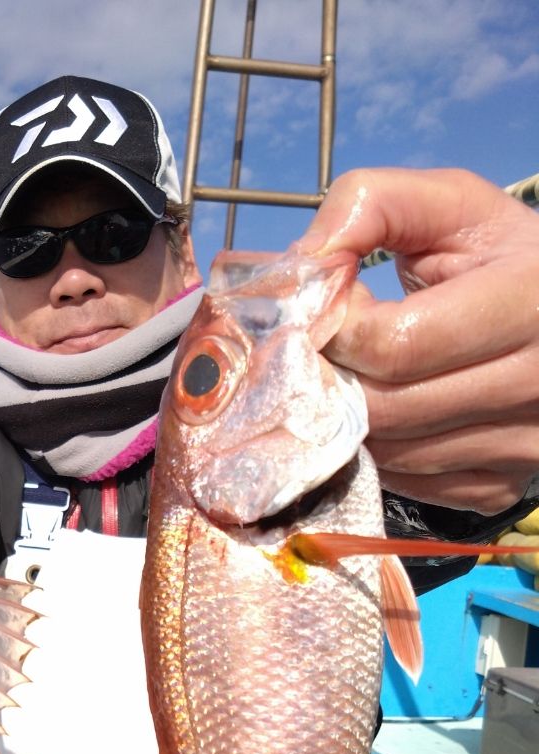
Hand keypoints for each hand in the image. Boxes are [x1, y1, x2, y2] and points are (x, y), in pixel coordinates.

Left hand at [296, 167, 538, 514]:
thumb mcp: (446, 204)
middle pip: (385, 407)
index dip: (337, 328)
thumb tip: (302, 265)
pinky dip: (378, 451)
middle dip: (332, 377)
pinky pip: (409, 482)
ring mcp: (524, 444)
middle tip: (324, 346)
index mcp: (532, 300)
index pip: (394, 345)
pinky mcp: (500, 485)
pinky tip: (384, 408)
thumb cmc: (495, 254)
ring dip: (348, 417)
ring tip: (352, 372)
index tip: (326, 305)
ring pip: (389, 452)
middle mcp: (537, 382)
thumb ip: (369, 206)